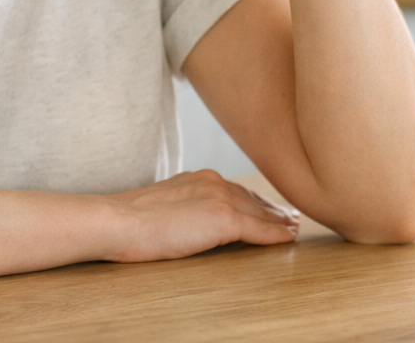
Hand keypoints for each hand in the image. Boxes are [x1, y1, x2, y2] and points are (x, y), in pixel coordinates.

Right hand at [100, 169, 299, 262]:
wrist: (120, 221)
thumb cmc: (130, 219)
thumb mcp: (162, 205)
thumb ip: (183, 206)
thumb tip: (190, 220)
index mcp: (198, 177)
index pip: (235, 189)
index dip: (255, 200)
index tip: (269, 207)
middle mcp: (213, 181)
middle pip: (252, 198)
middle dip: (273, 208)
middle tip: (291, 216)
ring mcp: (220, 198)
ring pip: (260, 212)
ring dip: (280, 220)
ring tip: (294, 227)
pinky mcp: (223, 219)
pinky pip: (259, 229)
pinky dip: (276, 234)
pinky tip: (289, 237)